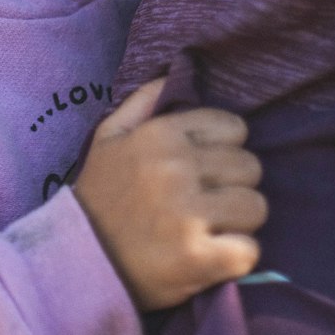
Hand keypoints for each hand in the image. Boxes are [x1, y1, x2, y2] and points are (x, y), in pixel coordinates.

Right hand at [73, 78, 266, 309]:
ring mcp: (189, 213)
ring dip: (238, 222)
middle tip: (206, 203)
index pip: (234, 127)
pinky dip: (235, 257)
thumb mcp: (108, 137)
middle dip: (233, 185)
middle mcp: (177, 168)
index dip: (223, 149)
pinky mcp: (199, 257)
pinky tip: (211, 257)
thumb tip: (176, 72)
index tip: (203, 170)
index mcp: (160, 135)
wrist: (78, 261)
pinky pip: (250, 250)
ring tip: (208, 229)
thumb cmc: (99, 196)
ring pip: (256, 206)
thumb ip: (142, 101)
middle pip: (251, 167)